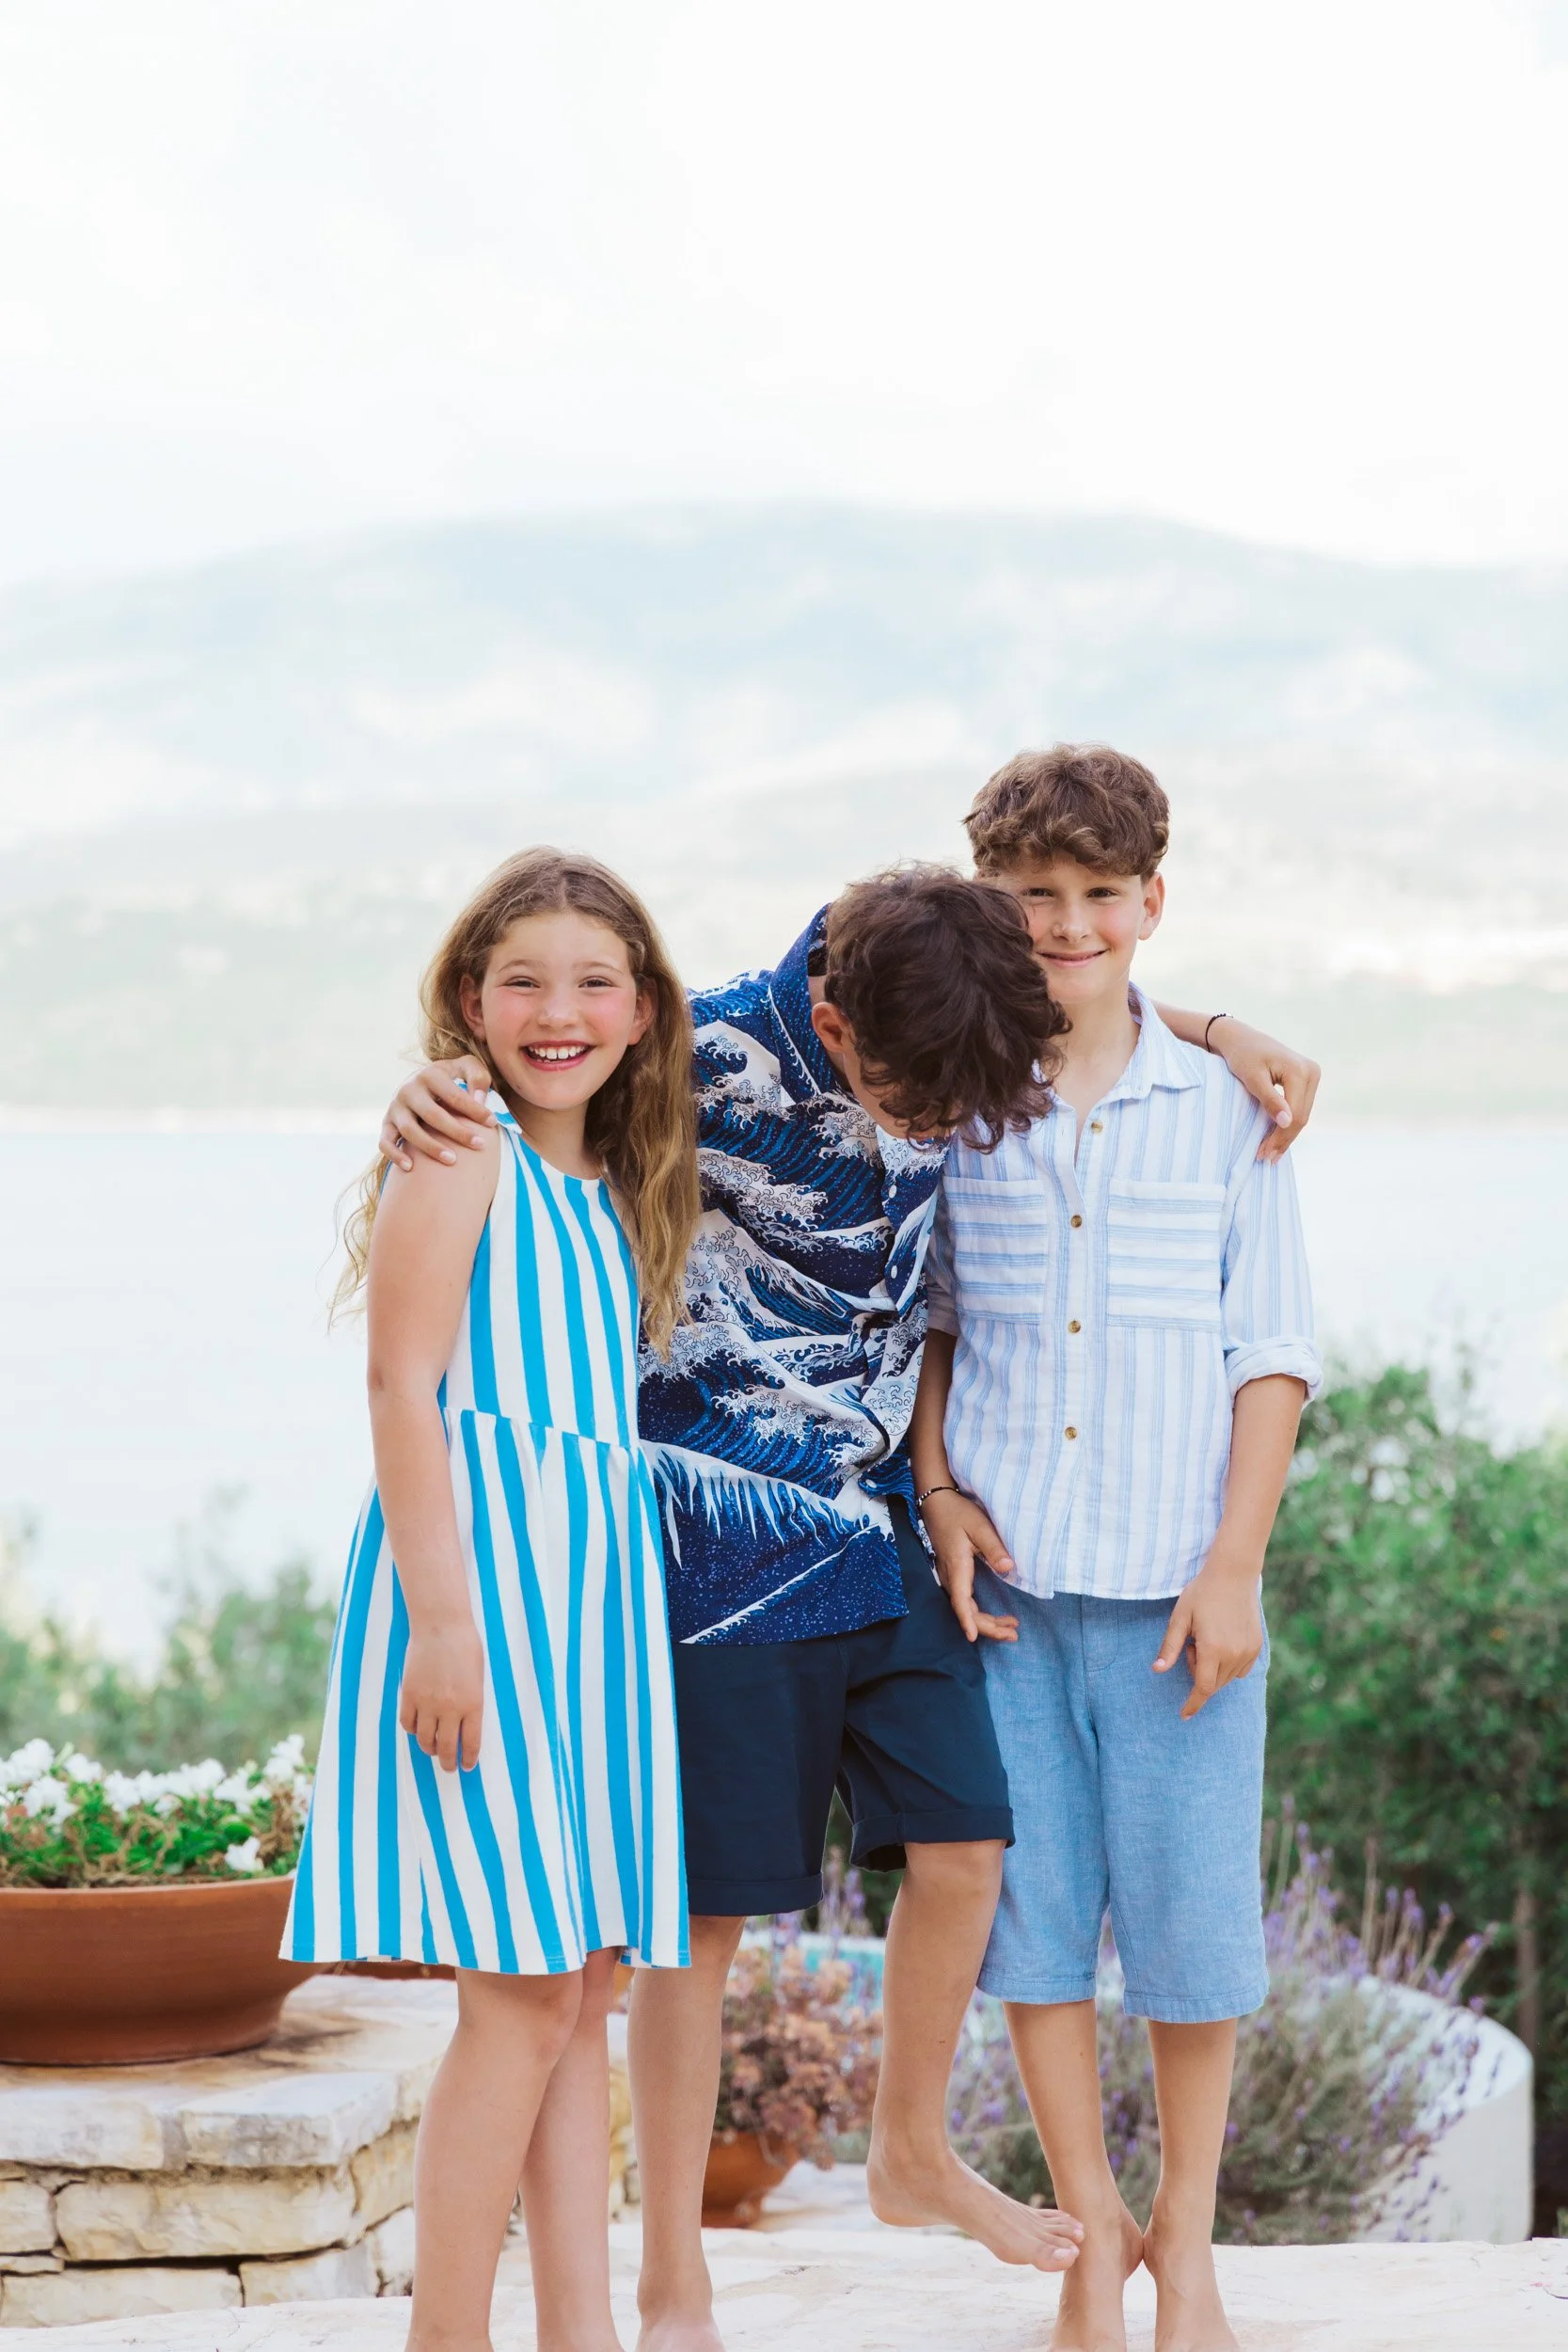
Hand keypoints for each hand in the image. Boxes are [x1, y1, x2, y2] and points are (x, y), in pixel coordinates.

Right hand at [381, 1057, 495, 1171]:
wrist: (422, 1081)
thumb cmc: (451, 1078)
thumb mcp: (467, 1068)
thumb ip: (477, 1078)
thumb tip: (479, 1100)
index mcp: (430, 1074)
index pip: (454, 1096)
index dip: (475, 1110)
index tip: (492, 1123)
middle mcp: (409, 1089)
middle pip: (432, 1115)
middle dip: (457, 1132)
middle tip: (479, 1145)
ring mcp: (395, 1107)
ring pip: (409, 1130)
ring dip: (430, 1147)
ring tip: (453, 1160)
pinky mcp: (387, 1123)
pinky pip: (385, 1142)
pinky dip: (395, 1155)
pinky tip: (411, 1167)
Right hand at [399, 1618, 485, 1770]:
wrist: (441, 1626)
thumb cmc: (466, 1647)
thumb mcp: (477, 1678)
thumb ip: (471, 1703)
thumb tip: (465, 1727)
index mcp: (473, 1704)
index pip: (471, 1742)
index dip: (469, 1758)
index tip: (467, 1766)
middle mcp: (450, 1708)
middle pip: (446, 1747)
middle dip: (448, 1762)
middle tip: (448, 1768)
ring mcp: (427, 1702)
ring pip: (424, 1739)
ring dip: (429, 1748)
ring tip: (432, 1749)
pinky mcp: (409, 1695)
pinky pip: (408, 1723)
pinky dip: (412, 1730)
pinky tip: (417, 1729)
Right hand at [919, 1489, 1019, 1642]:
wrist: (937, 1503)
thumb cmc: (958, 1513)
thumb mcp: (979, 1526)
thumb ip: (993, 1548)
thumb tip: (1008, 1569)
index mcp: (956, 1567)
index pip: (960, 1600)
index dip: (967, 1620)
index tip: (973, 1637)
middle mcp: (950, 1577)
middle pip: (965, 1610)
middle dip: (988, 1627)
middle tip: (1013, 1635)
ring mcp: (949, 1577)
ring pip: (965, 1608)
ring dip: (986, 1622)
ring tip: (1011, 1629)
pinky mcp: (953, 1576)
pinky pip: (964, 1601)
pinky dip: (979, 1613)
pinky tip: (995, 1618)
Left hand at [1152, 1558, 1262, 1719]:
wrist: (1233, 1575)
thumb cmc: (1202, 1594)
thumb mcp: (1180, 1618)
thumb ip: (1170, 1647)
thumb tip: (1157, 1670)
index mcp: (1213, 1649)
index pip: (1203, 1688)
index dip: (1193, 1703)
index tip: (1184, 1715)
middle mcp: (1234, 1655)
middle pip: (1213, 1684)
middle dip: (1198, 1674)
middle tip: (1192, 1645)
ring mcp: (1248, 1652)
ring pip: (1227, 1679)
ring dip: (1212, 1669)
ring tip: (1207, 1638)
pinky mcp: (1256, 1647)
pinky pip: (1240, 1670)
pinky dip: (1227, 1666)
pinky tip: (1221, 1643)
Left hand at [1208, 1019, 1319, 1161]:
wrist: (1241, 1038)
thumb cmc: (1242, 1055)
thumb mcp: (1252, 1078)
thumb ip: (1269, 1100)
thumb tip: (1287, 1123)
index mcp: (1300, 1070)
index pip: (1295, 1114)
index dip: (1280, 1137)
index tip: (1263, 1153)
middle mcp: (1312, 1072)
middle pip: (1302, 1116)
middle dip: (1283, 1140)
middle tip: (1266, 1159)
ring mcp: (1312, 1075)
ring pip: (1303, 1115)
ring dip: (1286, 1136)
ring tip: (1271, 1155)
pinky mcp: (1307, 1079)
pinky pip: (1300, 1107)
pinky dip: (1288, 1124)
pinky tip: (1277, 1139)